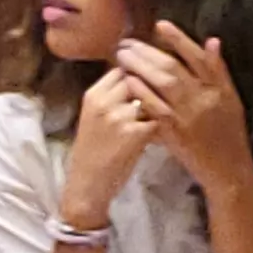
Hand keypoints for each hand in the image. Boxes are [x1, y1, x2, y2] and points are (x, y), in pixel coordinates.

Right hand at [60, 71, 165, 226]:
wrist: (88, 183)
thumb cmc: (94, 150)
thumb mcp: (94, 116)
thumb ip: (112, 96)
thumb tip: (137, 75)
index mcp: (93, 95)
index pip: (122, 69)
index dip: (138, 73)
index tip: (149, 79)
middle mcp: (105, 101)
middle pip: (138, 79)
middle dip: (151, 86)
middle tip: (161, 97)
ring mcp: (120, 116)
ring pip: (152, 97)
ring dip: (159, 105)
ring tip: (164, 114)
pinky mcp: (135, 133)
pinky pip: (159, 118)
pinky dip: (164, 124)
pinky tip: (163, 132)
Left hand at [111, 23, 252, 193]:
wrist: (228, 168)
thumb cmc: (230, 133)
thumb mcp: (231, 99)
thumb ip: (219, 71)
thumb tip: (211, 41)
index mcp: (220, 89)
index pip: (197, 57)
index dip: (178, 39)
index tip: (159, 24)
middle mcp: (204, 98)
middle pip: (173, 67)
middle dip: (147, 52)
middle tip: (127, 43)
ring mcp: (188, 115)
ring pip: (162, 84)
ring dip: (139, 67)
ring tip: (122, 57)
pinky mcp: (175, 132)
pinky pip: (155, 108)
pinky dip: (141, 93)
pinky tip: (128, 82)